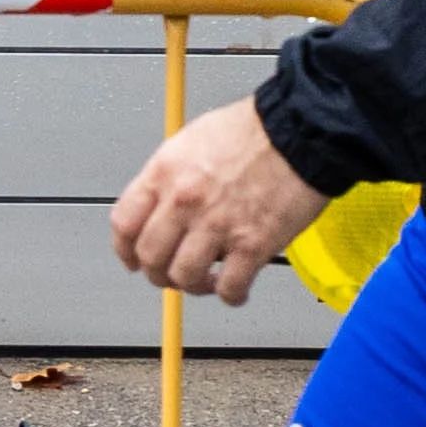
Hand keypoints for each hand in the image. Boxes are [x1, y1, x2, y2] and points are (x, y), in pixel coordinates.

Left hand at [108, 97, 329, 306]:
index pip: (124, 224)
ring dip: (192, 286)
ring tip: (207, 280)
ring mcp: (217, 225)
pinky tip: (236, 289)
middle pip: (150, 258)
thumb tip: (161, 204)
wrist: (301, 131)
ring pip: (183, 278)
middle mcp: (184, 201)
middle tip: (172, 274)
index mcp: (165, 173)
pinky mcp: (252, 245)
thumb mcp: (193, 140)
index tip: (134, 259)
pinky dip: (230, 295)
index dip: (126, 250)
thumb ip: (170, 176)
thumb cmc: (254, 131)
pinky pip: (229, 288)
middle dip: (158, 273)